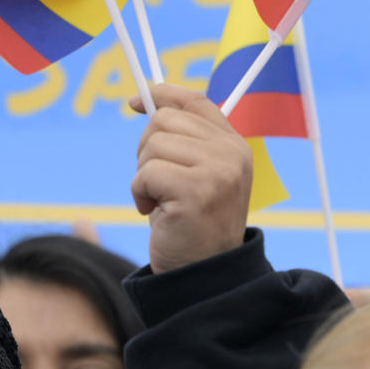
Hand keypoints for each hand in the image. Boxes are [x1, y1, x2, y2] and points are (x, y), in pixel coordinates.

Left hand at [129, 83, 252, 274]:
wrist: (205, 274)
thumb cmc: (192, 225)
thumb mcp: (195, 175)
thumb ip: (183, 140)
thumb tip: (144, 101)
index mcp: (234, 145)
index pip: (196, 101)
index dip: (163, 94)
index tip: (134, 102)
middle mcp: (231, 153)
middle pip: (164, 121)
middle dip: (146, 152)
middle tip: (155, 184)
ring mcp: (217, 170)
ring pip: (152, 146)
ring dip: (143, 176)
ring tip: (159, 202)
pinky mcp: (195, 190)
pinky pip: (145, 173)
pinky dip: (139, 194)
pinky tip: (155, 213)